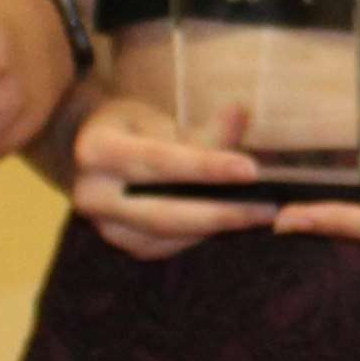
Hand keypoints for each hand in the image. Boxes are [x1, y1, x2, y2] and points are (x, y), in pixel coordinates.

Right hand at [63, 91, 282, 259]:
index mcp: (97, 150)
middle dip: (220, 213)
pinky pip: (168, 246)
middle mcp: (92, 194)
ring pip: (168, 236)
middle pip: (163, 213)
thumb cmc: (134, 128)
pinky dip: (202, 236)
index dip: (206, 167)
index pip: (159, 161)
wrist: (98, 156)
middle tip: (267, 209)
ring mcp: (105, 226)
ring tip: (261, 215)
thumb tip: (240, 114)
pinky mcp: (124, 244)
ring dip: (217, 228)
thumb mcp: (160, 117)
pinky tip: (234, 223)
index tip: (251, 171)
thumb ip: (202, 127)